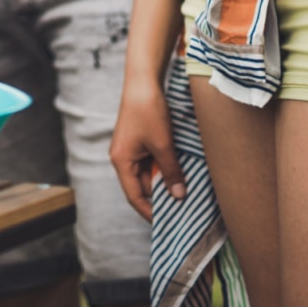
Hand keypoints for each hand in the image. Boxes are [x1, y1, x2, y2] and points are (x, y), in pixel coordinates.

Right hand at [111, 76, 185, 219]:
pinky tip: (181, 172)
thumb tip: (178, 196)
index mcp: (121, 161)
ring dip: (165, 181)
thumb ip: (170, 172)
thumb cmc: (148, 112)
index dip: (149, 212)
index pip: (135, 196)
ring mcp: (132, 149)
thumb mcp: (162, 145)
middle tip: (183, 209)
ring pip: (150, 174)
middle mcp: (123, 158)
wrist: (143, 81)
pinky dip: (165, 168)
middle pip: (142, 186)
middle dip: (161, 197)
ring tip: (186, 192)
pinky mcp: (140, 141)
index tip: (167, 225)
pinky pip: (152, 161)